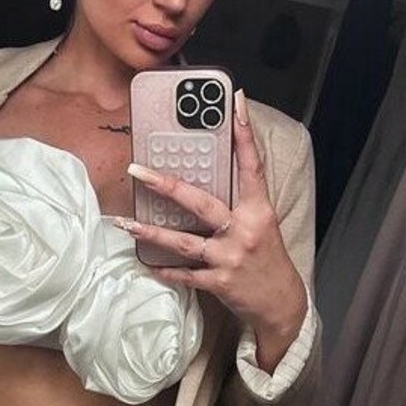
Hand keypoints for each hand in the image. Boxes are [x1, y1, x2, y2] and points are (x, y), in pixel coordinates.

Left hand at [119, 90, 307, 370]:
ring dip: (150, 233)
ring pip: (183, 242)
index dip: (244, 133)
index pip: (251, 165)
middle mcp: (243, 231)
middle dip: (166, 185)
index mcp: (258, 211)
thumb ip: (240, 201)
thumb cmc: (268, 258)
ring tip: (123, 224)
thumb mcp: (262, 224)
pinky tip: (146, 263)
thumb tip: (209, 174)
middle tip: (136, 170)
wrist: (281, 304)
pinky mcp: (219, 282)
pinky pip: (184, 275)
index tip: (236, 102)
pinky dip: (164, 270)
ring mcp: (229, 258)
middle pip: (201, 203)